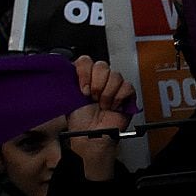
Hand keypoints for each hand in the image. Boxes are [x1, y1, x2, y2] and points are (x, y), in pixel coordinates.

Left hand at [68, 56, 133, 181]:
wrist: (92, 135)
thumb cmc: (81, 121)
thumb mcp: (68, 96)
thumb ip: (70, 80)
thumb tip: (70, 68)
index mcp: (84, 77)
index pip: (86, 61)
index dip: (84, 72)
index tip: (82, 89)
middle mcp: (99, 79)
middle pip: (102, 65)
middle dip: (96, 84)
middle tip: (92, 98)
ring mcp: (113, 85)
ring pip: (115, 75)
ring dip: (106, 93)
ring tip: (102, 104)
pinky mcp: (127, 93)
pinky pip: (126, 86)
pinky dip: (118, 98)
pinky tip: (112, 106)